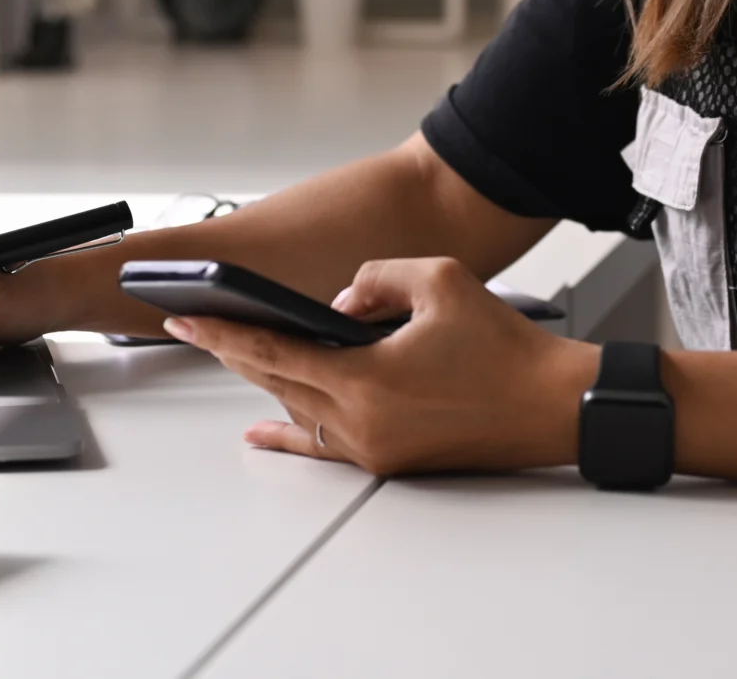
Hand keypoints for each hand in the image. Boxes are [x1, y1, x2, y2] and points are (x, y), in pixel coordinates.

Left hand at [166, 257, 596, 475]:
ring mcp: (374, 448)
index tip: (184, 317)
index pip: (273, 352)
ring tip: (228, 351)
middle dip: (232, 351)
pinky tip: (261, 428)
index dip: (222, 333)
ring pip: (296, 410)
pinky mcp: (391, 459)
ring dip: (261, 380)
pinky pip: (322, 443)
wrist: (553, 405)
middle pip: (275, 382)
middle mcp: (362, 424)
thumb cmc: (506, 348)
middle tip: (194, 324)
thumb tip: (339, 301)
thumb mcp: (439, 280)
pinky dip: (287, 430)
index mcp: (366, 381)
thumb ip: (376, 277)